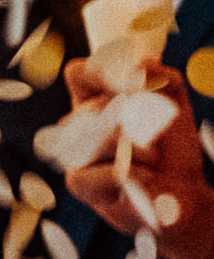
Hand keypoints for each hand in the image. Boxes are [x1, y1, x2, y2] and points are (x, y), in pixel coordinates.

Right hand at [61, 59, 213, 258]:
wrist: (183, 195)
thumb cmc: (173, 150)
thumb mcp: (178, 108)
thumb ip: (165, 80)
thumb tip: (144, 64)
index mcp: (97, 99)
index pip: (78, 74)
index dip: (97, 72)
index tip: (128, 85)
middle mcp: (80, 124)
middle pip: (89, 107)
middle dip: (129, 119)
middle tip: (154, 133)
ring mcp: (76, 153)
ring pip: (90, 137)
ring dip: (129, 146)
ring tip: (154, 158)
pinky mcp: (79, 182)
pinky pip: (92, 172)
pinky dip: (125, 175)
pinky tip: (143, 178)